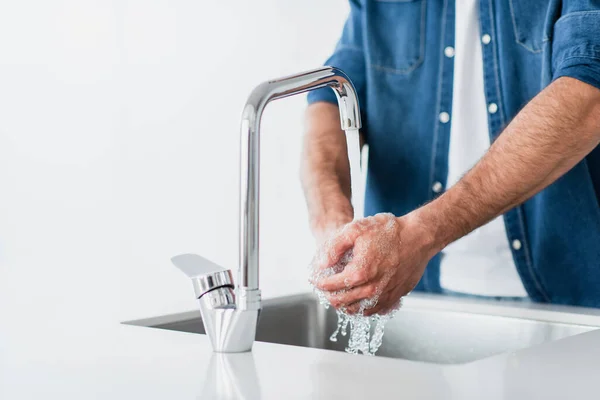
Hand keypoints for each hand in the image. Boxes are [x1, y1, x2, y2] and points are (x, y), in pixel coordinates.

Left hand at [311, 212, 437, 315]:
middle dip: (328, 295)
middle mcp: (372, 289)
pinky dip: (360, 308)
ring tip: (337, 295)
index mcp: (359, 273)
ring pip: (356, 310)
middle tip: (324, 288)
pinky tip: (356, 299)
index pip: (330, 286)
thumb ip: (334, 247)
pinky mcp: (395, 297)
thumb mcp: (355, 229)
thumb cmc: (389, 232)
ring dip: (343, 304)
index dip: (319, 282)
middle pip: (341, 302)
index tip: (315, 278)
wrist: (418, 237)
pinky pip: (373, 311)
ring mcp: (384, 296)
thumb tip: (322, 264)